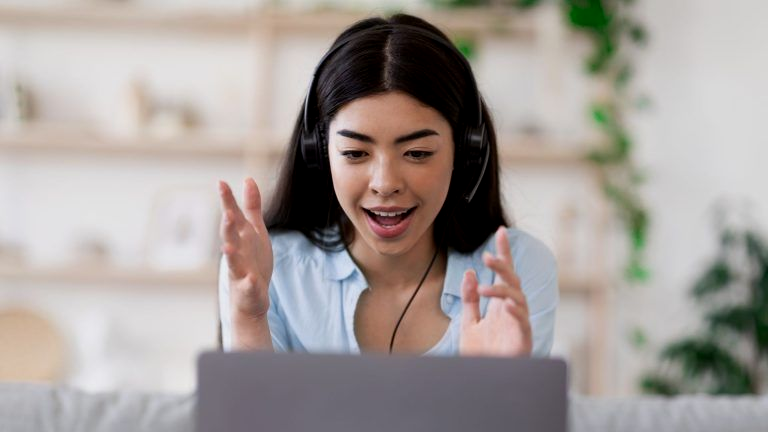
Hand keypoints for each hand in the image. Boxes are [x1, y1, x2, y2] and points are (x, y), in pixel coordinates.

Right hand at [219, 178, 273, 319]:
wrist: (250, 297)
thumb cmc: (251, 260)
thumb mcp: (254, 230)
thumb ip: (251, 205)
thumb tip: (248, 179)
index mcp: (240, 237)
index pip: (232, 215)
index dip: (227, 200)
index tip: (221, 182)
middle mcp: (236, 251)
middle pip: (229, 237)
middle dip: (227, 226)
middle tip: (228, 213)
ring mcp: (240, 271)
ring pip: (233, 261)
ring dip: (230, 254)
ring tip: (228, 247)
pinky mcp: (248, 288)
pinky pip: (248, 285)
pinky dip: (249, 283)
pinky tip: (252, 279)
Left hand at [459, 227, 531, 356]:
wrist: (483, 380)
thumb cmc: (481, 354)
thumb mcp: (469, 322)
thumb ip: (470, 299)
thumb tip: (471, 273)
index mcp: (500, 305)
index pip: (503, 274)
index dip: (503, 253)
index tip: (500, 232)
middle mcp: (511, 310)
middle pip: (512, 281)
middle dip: (503, 265)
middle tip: (488, 255)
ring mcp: (518, 324)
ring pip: (518, 298)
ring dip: (502, 290)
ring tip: (483, 288)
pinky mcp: (523, 339)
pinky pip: (523, 322)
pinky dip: (516, 312)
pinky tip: (507, 305)